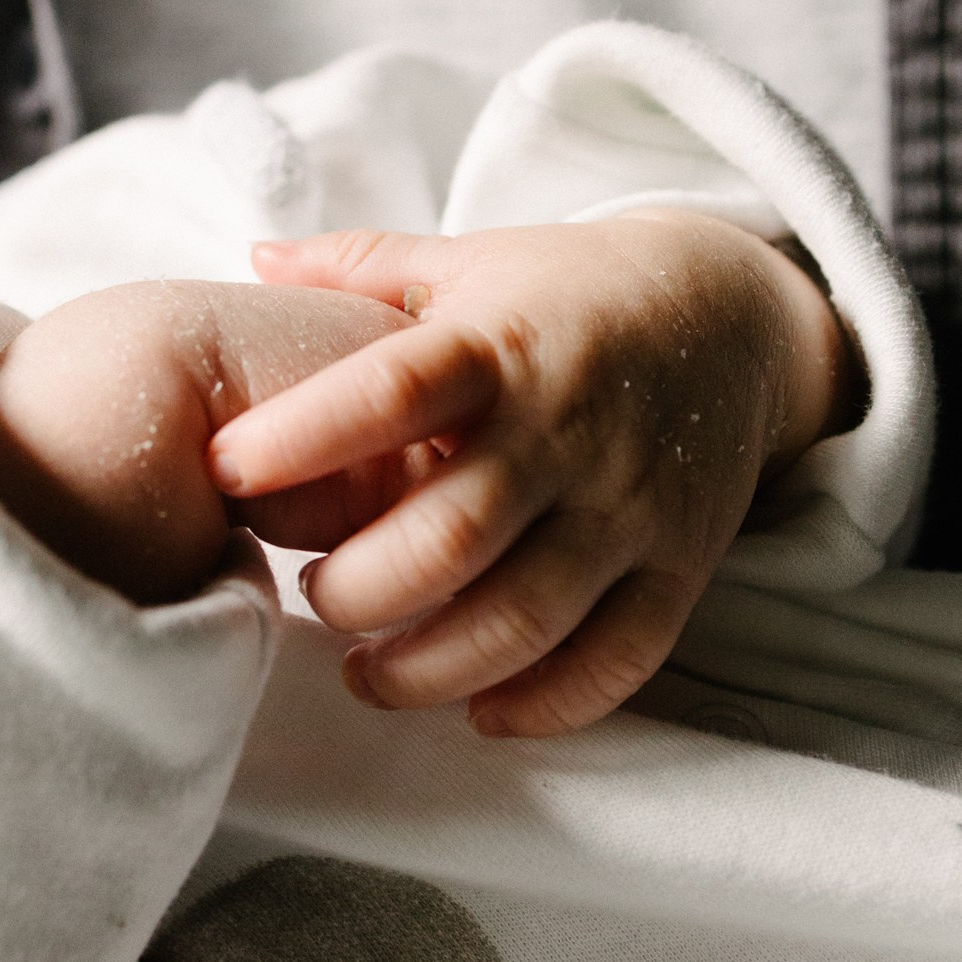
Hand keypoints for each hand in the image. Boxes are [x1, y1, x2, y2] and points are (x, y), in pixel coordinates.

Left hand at [206, 213, 854, 731]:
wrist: (738, 319)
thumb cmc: (571, 295)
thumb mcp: (471, 260)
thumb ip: (358, 267)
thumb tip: (250, 254)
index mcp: (502, 345)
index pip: (392, 389)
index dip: (299, 436)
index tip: (224, 471)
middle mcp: (569, 429)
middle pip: (450, 537)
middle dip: (356, 590)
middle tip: (311, 593)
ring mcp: (631, 507)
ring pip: (523, 619)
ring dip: (427, 667)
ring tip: (366, 672)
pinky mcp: (681, 568)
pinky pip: (615, 661)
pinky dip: (542, 704)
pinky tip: (476, 707)